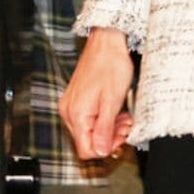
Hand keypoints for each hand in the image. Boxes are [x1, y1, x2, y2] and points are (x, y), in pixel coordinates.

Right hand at [58, 28, 134, 158]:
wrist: (106, 42)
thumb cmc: (111, 65)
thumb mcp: (112, 101)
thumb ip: (105, 129)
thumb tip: (101, 152)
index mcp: (76, 113)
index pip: (86, 150)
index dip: (106, 149)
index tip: (120, 138)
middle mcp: (69, 109)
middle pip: (87, 141)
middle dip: (109, 138)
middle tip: (125, 127)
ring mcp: (71, 103)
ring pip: (88, 130)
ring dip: (108, 129)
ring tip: (123, 117)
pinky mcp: (76, 98)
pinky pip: (88, 118)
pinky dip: (102, 119)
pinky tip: (114, 111)